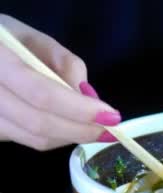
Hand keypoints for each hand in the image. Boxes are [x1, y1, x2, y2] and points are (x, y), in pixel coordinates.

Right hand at [0, 14, 119, 150]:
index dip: (80, 110)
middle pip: (38, 123)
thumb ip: (65, 64)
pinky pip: (27, 141)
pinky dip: (54, 136)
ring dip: (70, 136)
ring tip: (92, 126)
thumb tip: (89, 97)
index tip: (111, 116)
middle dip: (81, 130)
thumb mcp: (35, 39)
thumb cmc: (5, 40)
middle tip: (110, 130)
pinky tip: (65, 124)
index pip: (42, 94)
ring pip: (35, 138)